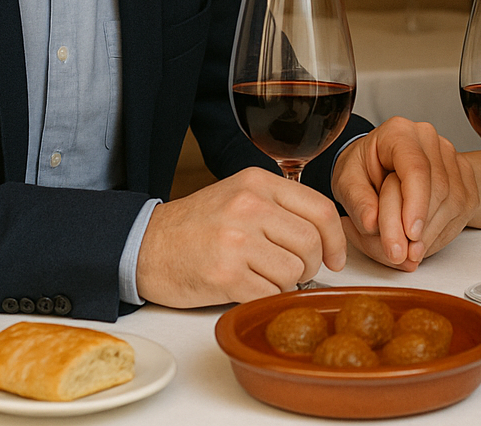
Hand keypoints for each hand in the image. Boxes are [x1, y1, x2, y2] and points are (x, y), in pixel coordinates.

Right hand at [135, 166, 345, 306]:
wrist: (145, 246)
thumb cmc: (196, 226)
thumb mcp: (238, 195)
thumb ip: (280, 206)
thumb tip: (326, 237)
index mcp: (257, 183)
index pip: (319, 209)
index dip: (336, 239)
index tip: (335, 258)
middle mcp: (248, 206)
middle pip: (311, 243)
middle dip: (311, 265)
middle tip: (295, 271)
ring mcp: (236, 240)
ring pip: (293, 272)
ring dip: (286, 283)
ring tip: (264, 277)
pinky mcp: (224, 274)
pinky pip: (270, 293)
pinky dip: (266, 297)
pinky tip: (249, 288)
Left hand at [332, 117, 478, 269]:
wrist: (381, 167)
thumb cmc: (364, 170)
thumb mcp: (346, 182)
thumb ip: (357, 201)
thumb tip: (372, 223)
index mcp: (398, 133)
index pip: (416, 168)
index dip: (415, 203)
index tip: (409, 234)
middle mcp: (429, 140)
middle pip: (436, 188)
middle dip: (418, 228)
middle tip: (397, 254)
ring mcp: (451, 159)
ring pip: (452, 203)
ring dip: (428, 235)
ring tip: (402, 251)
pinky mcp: (463, 180)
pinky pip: (459, 213)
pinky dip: (438, 236)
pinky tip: (418, 244)